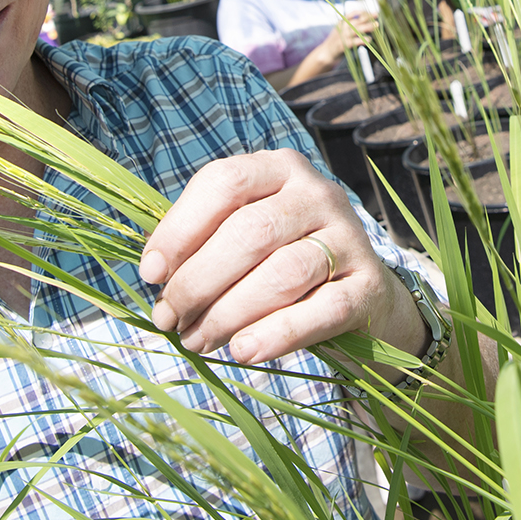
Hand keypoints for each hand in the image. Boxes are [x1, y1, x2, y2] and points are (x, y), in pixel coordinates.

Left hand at [137, 149, 422, 364]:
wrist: (361, 296)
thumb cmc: (282, 261)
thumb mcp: (245, 235)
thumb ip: (204, 242)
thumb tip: (155, 275)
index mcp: (280, 168)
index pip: (224, 182)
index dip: (180, 229)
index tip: (151, 275)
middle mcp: (318, 193)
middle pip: (250, 232)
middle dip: (198, 282)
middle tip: (169, 320)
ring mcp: (350, 238)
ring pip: (283, 273)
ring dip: (228, 314)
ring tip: (198, 341)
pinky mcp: (369, 286)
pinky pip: (321, 311)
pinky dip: (276, 334)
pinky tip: (243, 351)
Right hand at [318, 9, 376, 60]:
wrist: (326, 53)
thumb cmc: (337, 42)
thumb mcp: (342, 31)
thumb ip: (351, 26)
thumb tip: (367, 23)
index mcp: (341, 23)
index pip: (352, 14)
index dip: (363, 12)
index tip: (371, 13)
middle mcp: (342, 28)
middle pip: (356, 21)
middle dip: (367, 18)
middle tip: (376, 15)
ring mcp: (342, 36)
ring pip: (356, 30)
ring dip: (367, 27)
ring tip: (376, 26)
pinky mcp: (342, 45)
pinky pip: (354, 41)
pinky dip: (362, 40)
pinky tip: (369, 40)